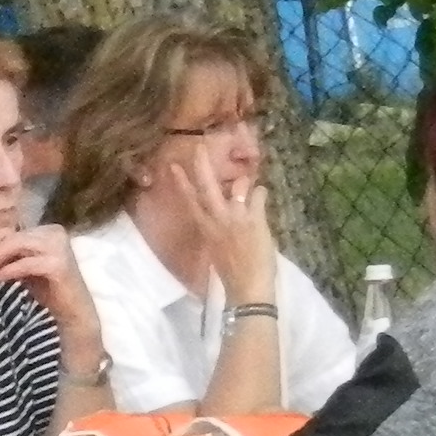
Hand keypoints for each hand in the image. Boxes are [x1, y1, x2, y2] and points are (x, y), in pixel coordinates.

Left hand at [0, 221, 102, 357]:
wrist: (73, 312)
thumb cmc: (49, 290)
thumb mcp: (27, 267)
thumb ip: (13, 255)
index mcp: (50, 230)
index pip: (16, 233)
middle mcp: (56, 233)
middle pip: (15, 237)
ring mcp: (59, 247)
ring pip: (18, 245)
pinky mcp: (58, 264)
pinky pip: (25, 263)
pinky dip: (8, 270)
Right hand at [177, 134, 281, 304]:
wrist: (248, 288)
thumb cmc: (233, 274)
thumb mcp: (219, 249)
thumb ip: (220, 228)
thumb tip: (226, 211)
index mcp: (206, 230)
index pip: (190, 202)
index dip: (182, 184)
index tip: (173, 167)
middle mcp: (218, 221)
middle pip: (208, 188)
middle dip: (203, 166)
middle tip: (200, 147)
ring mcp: (236, 218)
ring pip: (237, 187)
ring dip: (242, 181)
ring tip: (246, 175)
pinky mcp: (255, 220)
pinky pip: (259, 196)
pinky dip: (261, 194)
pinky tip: (263, 193)